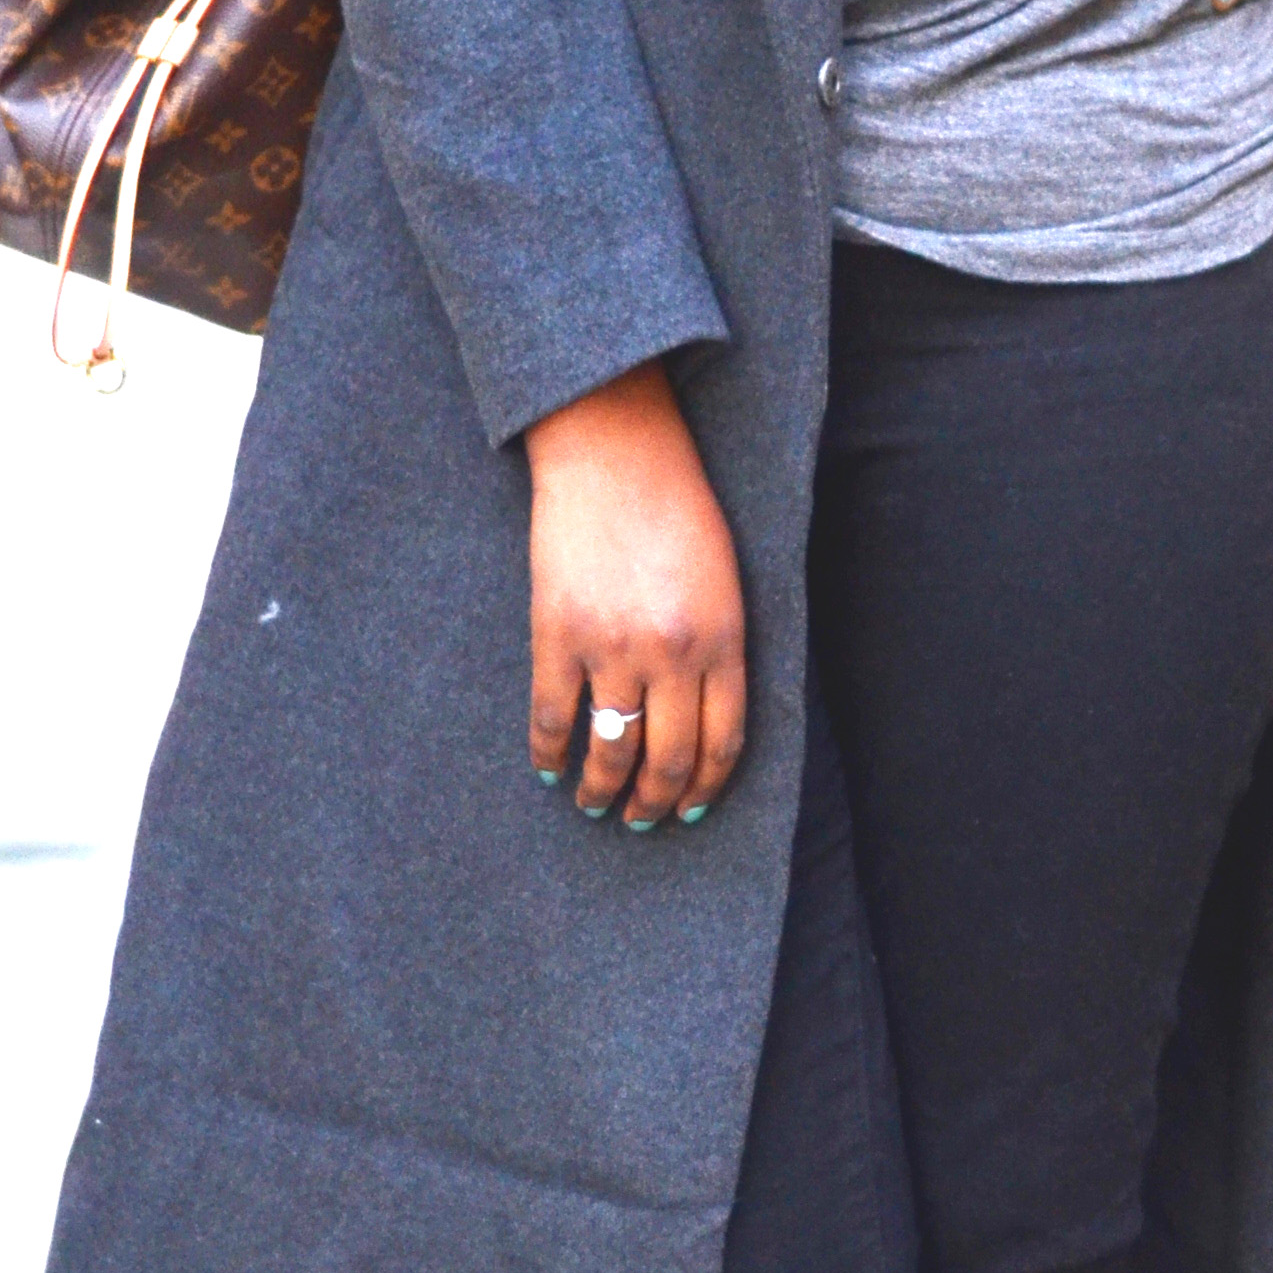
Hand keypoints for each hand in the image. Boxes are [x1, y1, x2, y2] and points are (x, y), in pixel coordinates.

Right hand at [524, 362, 748, 827]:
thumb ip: (718, 647)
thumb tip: (699, 716)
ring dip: (603, 790)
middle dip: (655, 803)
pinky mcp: (557, 633)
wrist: (614, 452)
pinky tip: (548, 768)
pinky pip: (553, 715)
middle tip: (642, 820)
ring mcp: (612, 647)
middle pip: (668, 759)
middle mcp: (673, 654)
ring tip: (595, 804)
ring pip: (610, 749)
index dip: (704, 787)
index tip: (690, 808)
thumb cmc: (677, 507)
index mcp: (724, 640)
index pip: (721, 743)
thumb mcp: (723, 579)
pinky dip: (548, 752)